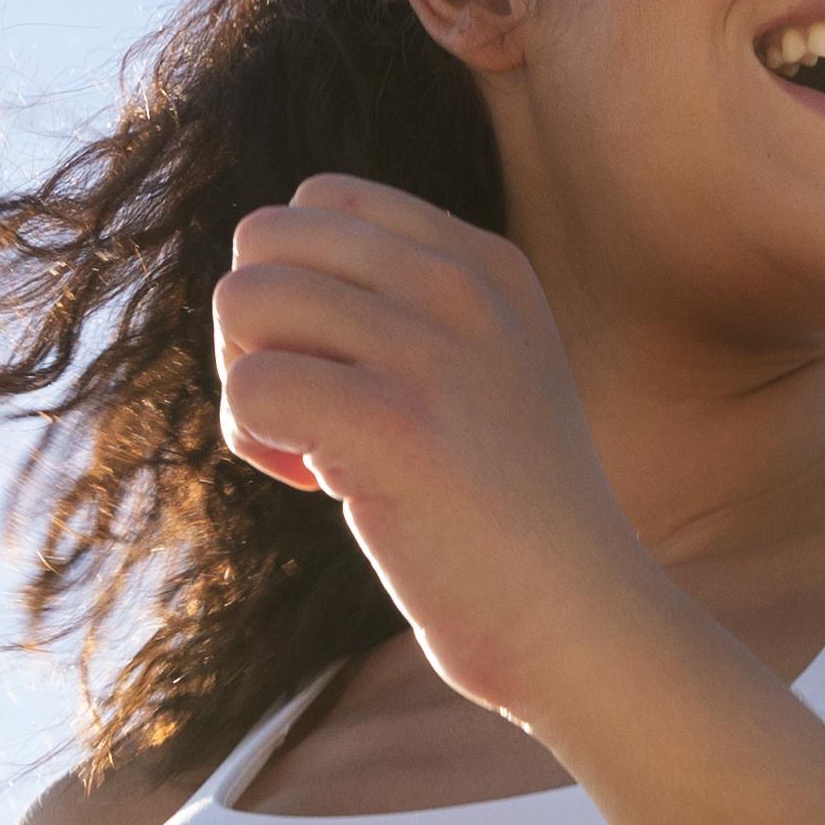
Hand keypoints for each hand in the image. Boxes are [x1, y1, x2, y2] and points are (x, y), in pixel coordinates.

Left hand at [213, 174, 668, 729]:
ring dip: (248, 383)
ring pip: (243, 301)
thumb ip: (404, 313)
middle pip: (265, 239)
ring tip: (311, 450)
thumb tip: (257, 289)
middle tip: (308, 411)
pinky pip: (249, 388)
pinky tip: (320, 485)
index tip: (344, 369)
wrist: (582, 625)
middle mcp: (464, 286)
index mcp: (487, 264)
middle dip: (255, 328)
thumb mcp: (484, 376)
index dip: (299, 284)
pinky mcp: (396, 425)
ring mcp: (435, 351)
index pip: (322, 199)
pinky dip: (257, 443)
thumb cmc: (510, 522)